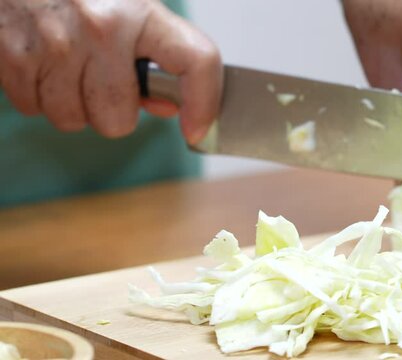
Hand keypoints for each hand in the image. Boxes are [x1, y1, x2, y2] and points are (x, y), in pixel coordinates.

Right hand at [0, 0, 221, 144]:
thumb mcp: (129, 6)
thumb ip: (157, 53)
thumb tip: (170, 106)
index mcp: (139, 11)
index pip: (196, 61)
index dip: (203, 103)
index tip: (197, 129)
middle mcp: (99, 28)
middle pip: (119, 119)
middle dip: (114, 111)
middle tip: (104, 80)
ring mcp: (53, 44)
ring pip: (74, 119)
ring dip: (74, 104)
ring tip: (69, 66)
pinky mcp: (13, 55)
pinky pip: (35, 108)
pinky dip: (39, 94)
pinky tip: (44, 63)